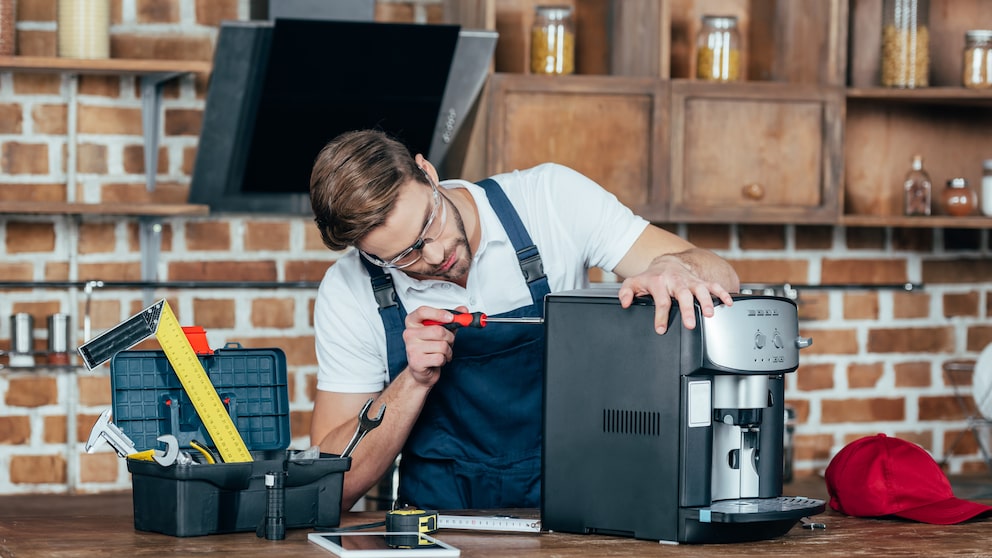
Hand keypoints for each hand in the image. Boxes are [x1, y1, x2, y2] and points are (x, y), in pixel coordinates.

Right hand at [402, 306, 466, 385]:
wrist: (421, 369)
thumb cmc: (430, 348)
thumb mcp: (441, 330)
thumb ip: (451, 320)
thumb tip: (463, 311)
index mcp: (412, 322)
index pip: (423, 311)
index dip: (439, 313)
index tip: (451, 318)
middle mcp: (409, 334)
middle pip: (438, 330)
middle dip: (450, 338)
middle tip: (448, 341)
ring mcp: (411, 348)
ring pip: (442, 345)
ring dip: (448, 351)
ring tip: (442, 352)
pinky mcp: (416, 362)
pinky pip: (440, 358)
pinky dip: (444, 360)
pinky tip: (438, 360)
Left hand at [618, 254, 733, 333]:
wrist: (667, 263)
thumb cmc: (651, 277)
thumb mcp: (634, 283)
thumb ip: (626, 292)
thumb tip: (624, 303)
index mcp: (659, 282)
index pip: (661, 300)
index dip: (661, 316)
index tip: (661, 329)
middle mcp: (676, 281)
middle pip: (683, 295)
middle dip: (687, 309)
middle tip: (690, 324)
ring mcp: (690, 281)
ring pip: (700, 289)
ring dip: (706, 301)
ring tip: (710, 314)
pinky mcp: (700, 281)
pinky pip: (713, 286)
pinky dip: (722, 293)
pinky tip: (728, 303)